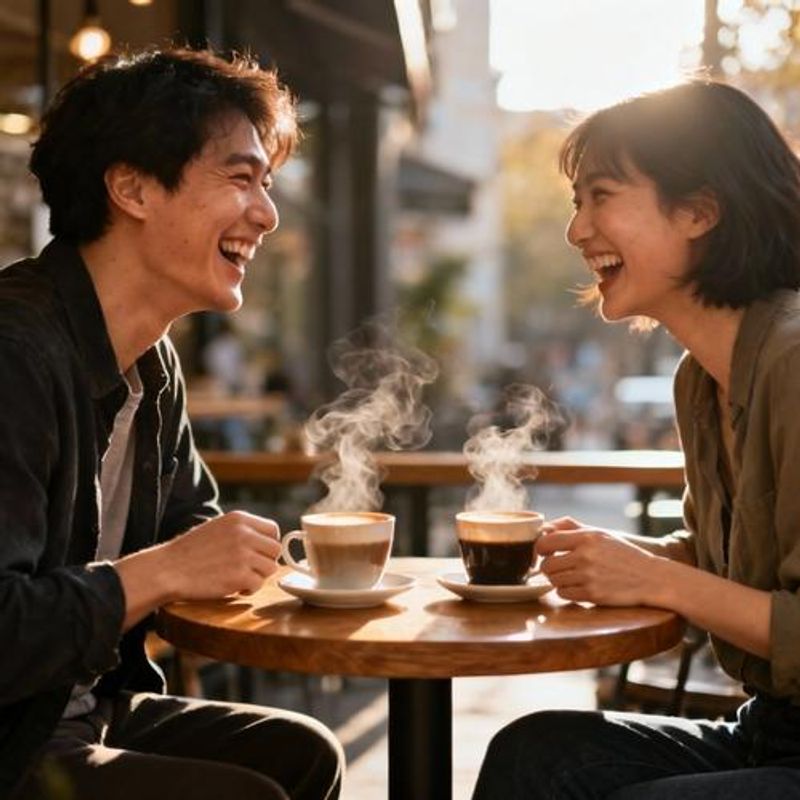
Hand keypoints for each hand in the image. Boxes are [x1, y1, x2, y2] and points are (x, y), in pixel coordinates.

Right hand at [160, 510, 280, 600]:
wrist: (168, 569)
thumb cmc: (189, 551)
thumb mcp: (217, 527)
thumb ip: (241, 531)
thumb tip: (264, 541)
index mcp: (239, 518)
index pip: (272, 530)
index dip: (268, 544)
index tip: (258, 554)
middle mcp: (244, 533)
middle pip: (275, 549)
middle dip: (265, 561)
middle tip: (250, 569)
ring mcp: (243, 554)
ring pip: (271, 568)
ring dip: (259, 576)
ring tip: (241, 579)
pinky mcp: (240, 576)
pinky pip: (259, 584)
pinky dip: (249, 589)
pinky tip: (236, 588)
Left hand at [536, 516, 660, 605]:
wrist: (651, 578)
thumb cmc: (622, 553)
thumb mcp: (600, 533)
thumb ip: (571, 527)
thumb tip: (544, 527)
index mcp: (586, 537)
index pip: (546, 541)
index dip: (539, 549)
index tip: (544, 552)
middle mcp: (585, 556)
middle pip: (547, 565)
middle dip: (549, 567)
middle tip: (559, 567)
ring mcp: (589, 576)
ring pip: (553, 580)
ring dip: (558, 580)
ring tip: (572, 576)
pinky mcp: (593, 595)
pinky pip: (563, 594)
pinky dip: (567, 592)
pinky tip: (579, 587)